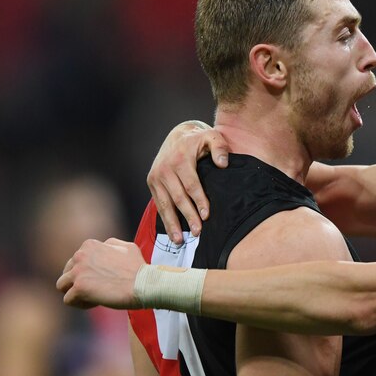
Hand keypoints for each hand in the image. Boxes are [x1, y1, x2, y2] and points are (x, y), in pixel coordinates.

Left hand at [57, 238, 145, 309]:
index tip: (103, 278)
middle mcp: (80, 255)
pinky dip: (81, 304)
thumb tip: (103, 247)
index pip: (76, 260)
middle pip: (67, 272)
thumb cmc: (138, 268)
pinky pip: (68, 300)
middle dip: (80, 282)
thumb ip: (110, 245)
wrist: (144, 284)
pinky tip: (96, 303)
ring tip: (92, 297)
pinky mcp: (79, 288)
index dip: (89, 272)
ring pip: (62, 285)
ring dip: (75, 292)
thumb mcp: (127, 247)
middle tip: (98, 289)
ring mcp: (78, 272)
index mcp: (89, 245)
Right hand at [147, 120, 229, 243]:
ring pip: (165, 204)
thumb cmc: (198, 140)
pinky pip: (159, 204)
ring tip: (179, 240)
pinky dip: (165, 219)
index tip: (207, 216)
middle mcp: (165, 169)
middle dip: (188, 216)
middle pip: (178, 197)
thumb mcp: (212, 137)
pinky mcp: (152, 183)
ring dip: (172, 223)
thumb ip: (220, 147)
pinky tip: (172, 232)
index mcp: (180, 159)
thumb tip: (223, 163)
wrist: (178, 135)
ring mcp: (156, 176)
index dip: (199, 201)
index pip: (191, 184)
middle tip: (197, 232)